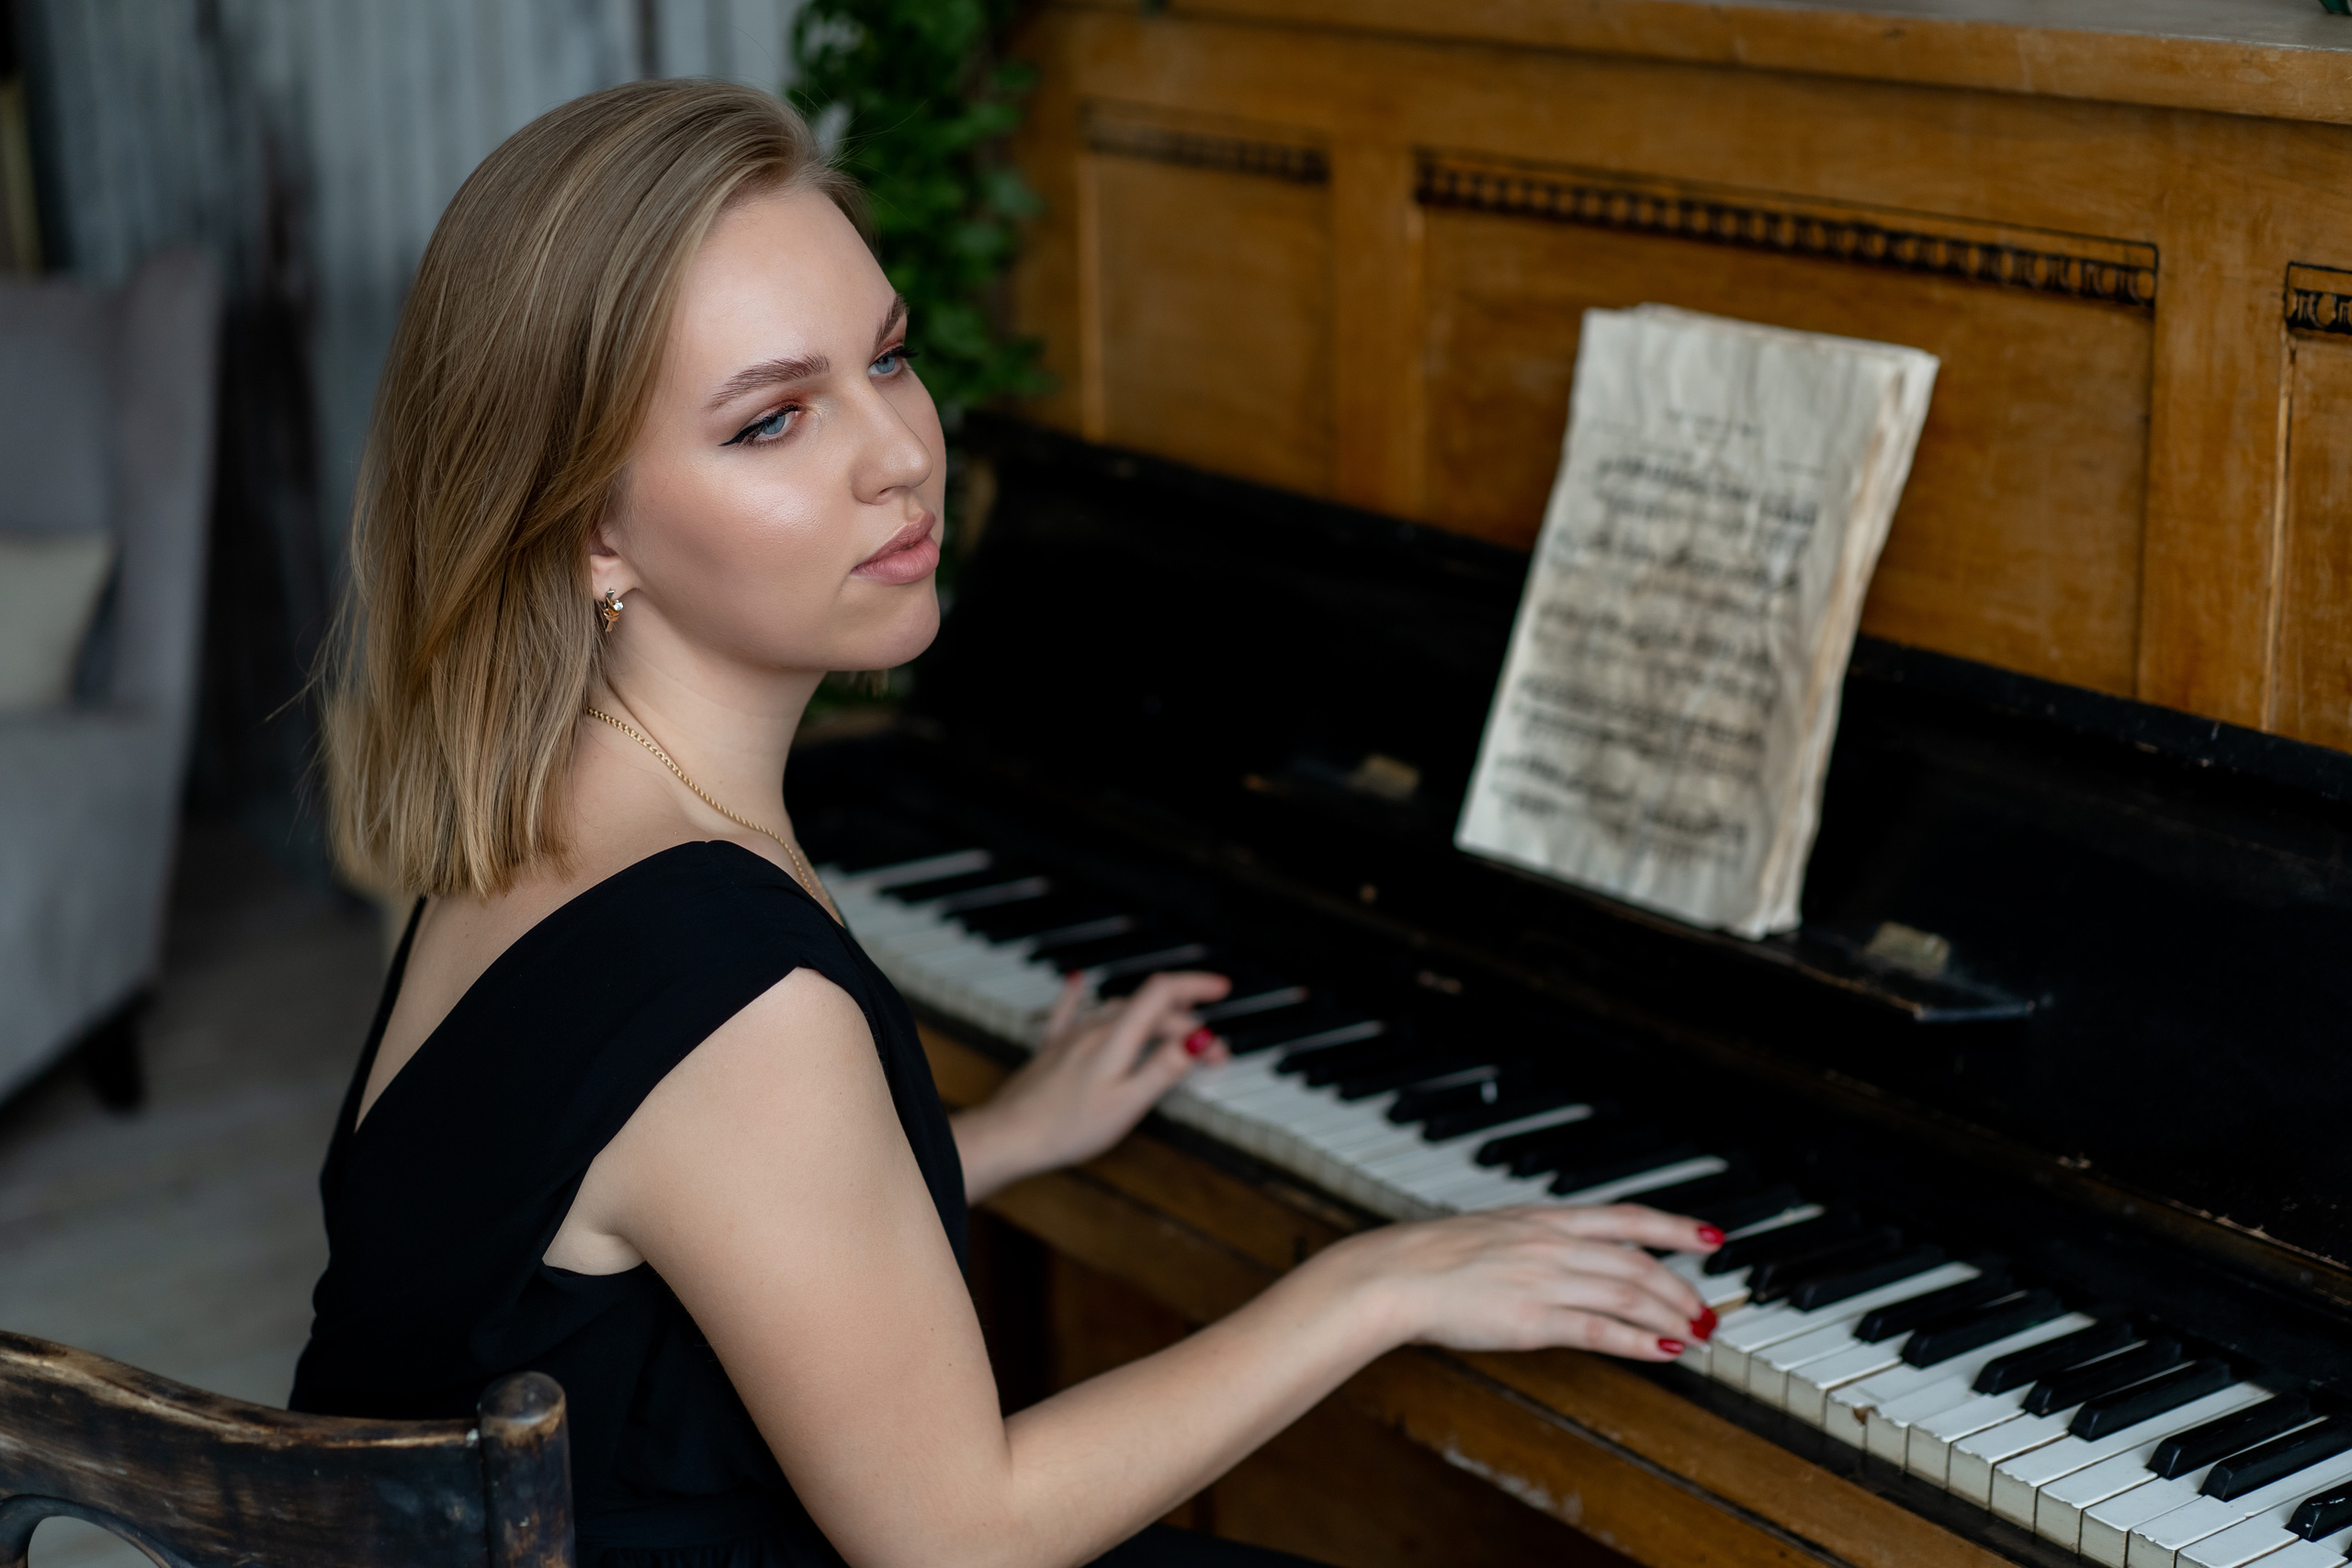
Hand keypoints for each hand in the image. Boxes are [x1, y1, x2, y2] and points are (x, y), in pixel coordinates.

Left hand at [953, 970, 1232, 1201]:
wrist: (1009, 1137)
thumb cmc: (1066, 1128)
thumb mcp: (1127, 1103)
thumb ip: (1163, 1068)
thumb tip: (1197, 1041)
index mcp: (1115, 1039)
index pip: (1162, 994)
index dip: (1195, 986)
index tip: (1222, 989)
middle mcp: (1093, 1029)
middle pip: (1148, 1008)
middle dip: (1186, 1021)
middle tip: (1211, 1053)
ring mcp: (1070, 1037)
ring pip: (1118, 1008)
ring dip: (1152, 1012)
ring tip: (1174, 1022)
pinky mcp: (1052, 1050)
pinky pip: (1069, 1011)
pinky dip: (1080, 994)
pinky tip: (1078, 979)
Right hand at [1327, 1203, 1722, 1360]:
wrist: (1394, 1274)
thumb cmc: (1430, 1257)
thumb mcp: (1492, 1232)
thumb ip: (1532, 1242)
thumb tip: (1563, 1255)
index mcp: (1544, 1218)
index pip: (1627, 1217)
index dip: (1675, 1227)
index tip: (1712, 1237)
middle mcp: (1553, 1243)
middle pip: (1638, 1263)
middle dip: (1682, 1288)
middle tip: (1708, 1312)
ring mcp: (1545, 1280)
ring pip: (1629, 1294)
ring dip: (1671, 1316)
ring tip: (1697, 1335)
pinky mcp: (1533, 1319)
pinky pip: (1600, 1330)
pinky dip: (1640, 1341)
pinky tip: (1665, 1352)